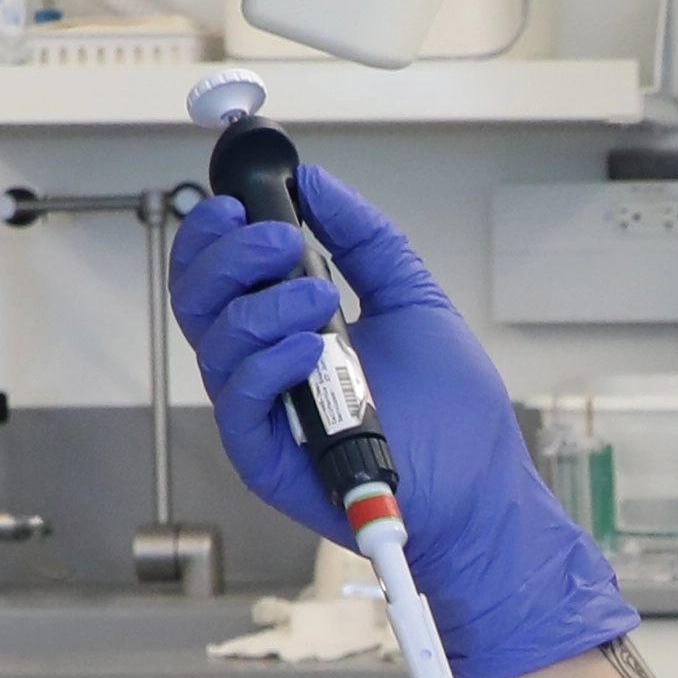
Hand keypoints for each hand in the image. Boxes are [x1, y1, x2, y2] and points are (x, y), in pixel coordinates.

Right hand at [168, 157, 631, 677]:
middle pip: (198, 300)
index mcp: (285, 328)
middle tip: (280, 242)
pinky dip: (269, 363)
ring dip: (263, 307)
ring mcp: (263, 412)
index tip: (238, 202)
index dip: (213, 234)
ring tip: (320, 302)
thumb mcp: (411, 298)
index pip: (220, 274)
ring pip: (216, 344)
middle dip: (228, 257)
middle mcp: (264, 368)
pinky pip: (240, 399)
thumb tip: (317, 183)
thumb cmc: (452, 416)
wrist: (479, 493)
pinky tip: (312, 349)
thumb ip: (364, 238)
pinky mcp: (265, 457)